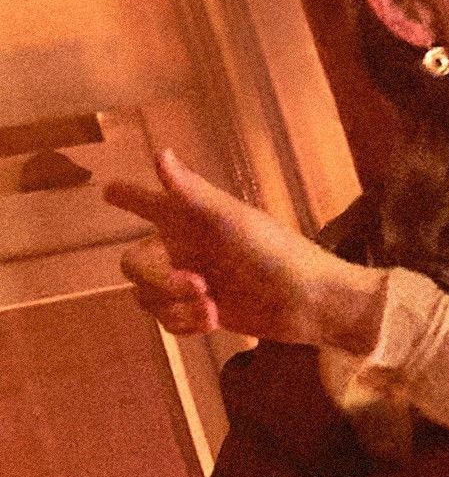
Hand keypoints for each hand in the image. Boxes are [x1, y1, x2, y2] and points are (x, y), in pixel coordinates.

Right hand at [104, 148, 385, 353]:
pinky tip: (213, 321)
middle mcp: (185, 248)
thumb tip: (160, 153)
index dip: (129, 196)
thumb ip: (193, 193)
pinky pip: (167, 321)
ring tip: (211, 307)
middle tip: (199, 285)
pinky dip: (184, 324)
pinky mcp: (201, 312)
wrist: (311, 303)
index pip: (148, 202)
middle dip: (159, 280)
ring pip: (147, 297)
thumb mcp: (233, 221)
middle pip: (133, 265)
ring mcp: (191, 282)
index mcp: (190, 220)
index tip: (109, 191)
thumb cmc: (278, 253)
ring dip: (174, 306)